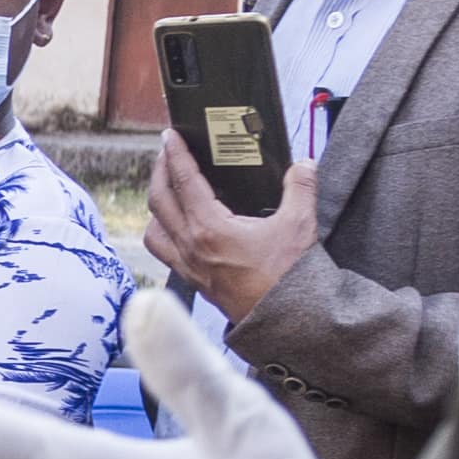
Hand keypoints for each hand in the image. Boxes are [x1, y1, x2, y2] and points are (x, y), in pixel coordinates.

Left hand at [148, 135, 322, 322]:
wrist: (287, 322)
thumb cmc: (289, 278)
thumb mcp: (299, 224)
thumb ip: (300, 187)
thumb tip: (304, 164)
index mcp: (209, 228)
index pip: (184, 181)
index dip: (176, 154)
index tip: (170, 136)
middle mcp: (191, 247)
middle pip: (159, 200)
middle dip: (160, 172)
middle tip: (167, 153)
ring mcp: (189, 267)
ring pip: (154, 230)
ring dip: (156, 206)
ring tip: (167, 191)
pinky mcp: (195, 282)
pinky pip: (165, 253)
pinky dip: (164, 235)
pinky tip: (179, 229)